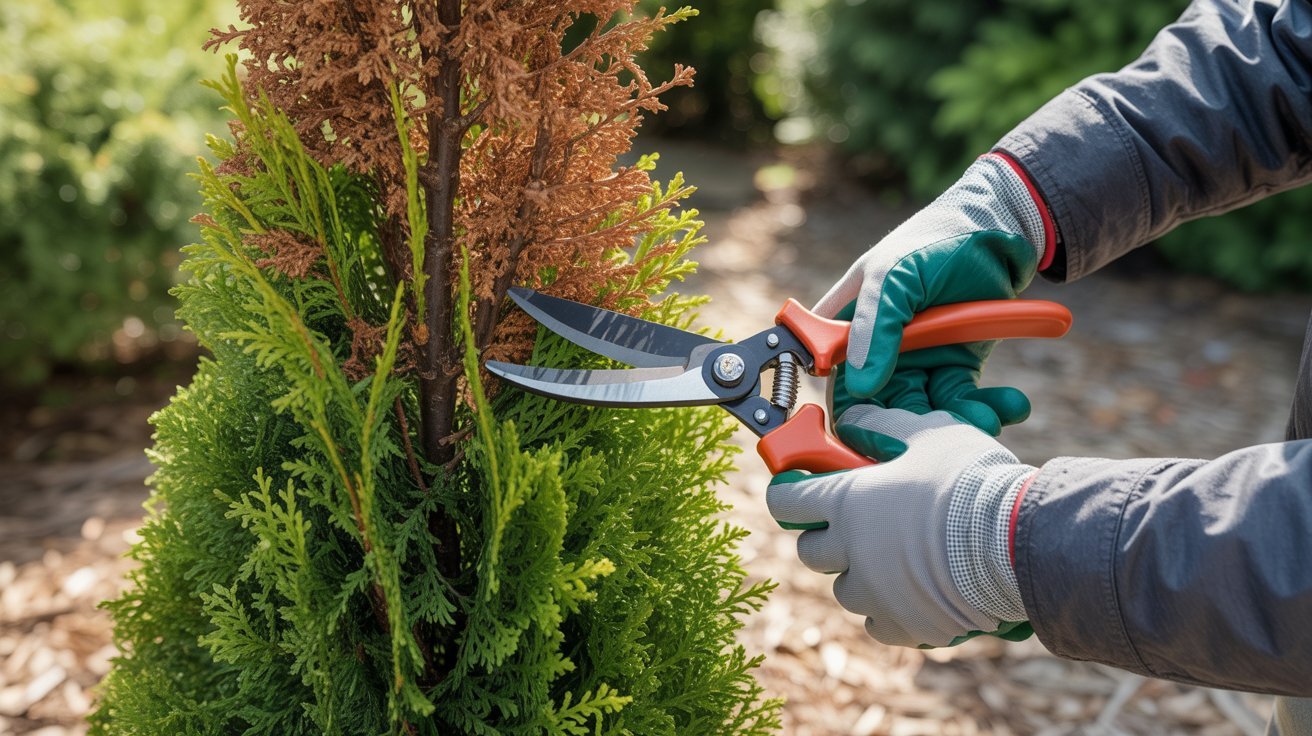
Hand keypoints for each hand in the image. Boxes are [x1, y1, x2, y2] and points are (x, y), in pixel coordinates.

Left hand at [766, 405, 1036, 647]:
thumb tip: (851, 421)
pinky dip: (889, 609)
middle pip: (810, 551)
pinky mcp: (903, 625)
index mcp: (846, 503)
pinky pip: (878, 623)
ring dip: (860, 574)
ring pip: (845, 589)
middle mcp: (850, 552)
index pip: (785, 502)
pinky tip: (915, 590)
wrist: (1016, 541)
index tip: (797, 490)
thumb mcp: (927, 433)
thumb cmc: (970, 480)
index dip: (788, 493)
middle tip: (858, 522)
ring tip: (897, 557)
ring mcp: (874, 594)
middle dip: (826, 537)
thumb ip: (882, 426)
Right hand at [815, 153, 1051, 434]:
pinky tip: (1012, 405)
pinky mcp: (955, 366)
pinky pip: (963, 401)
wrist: (999, 230)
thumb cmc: (934, 242)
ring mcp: (917, 361)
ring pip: (928, 413)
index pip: (834, 383)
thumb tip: (859, 387)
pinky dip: (988, 408)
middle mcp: (877, 351)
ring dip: (959, 422)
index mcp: (847, 328)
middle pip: (882, 410)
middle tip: (947, 440)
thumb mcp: (896, 278)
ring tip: (990, 417)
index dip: (850, 415)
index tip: (878, 437)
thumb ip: (875, 329)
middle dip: (917, 430)